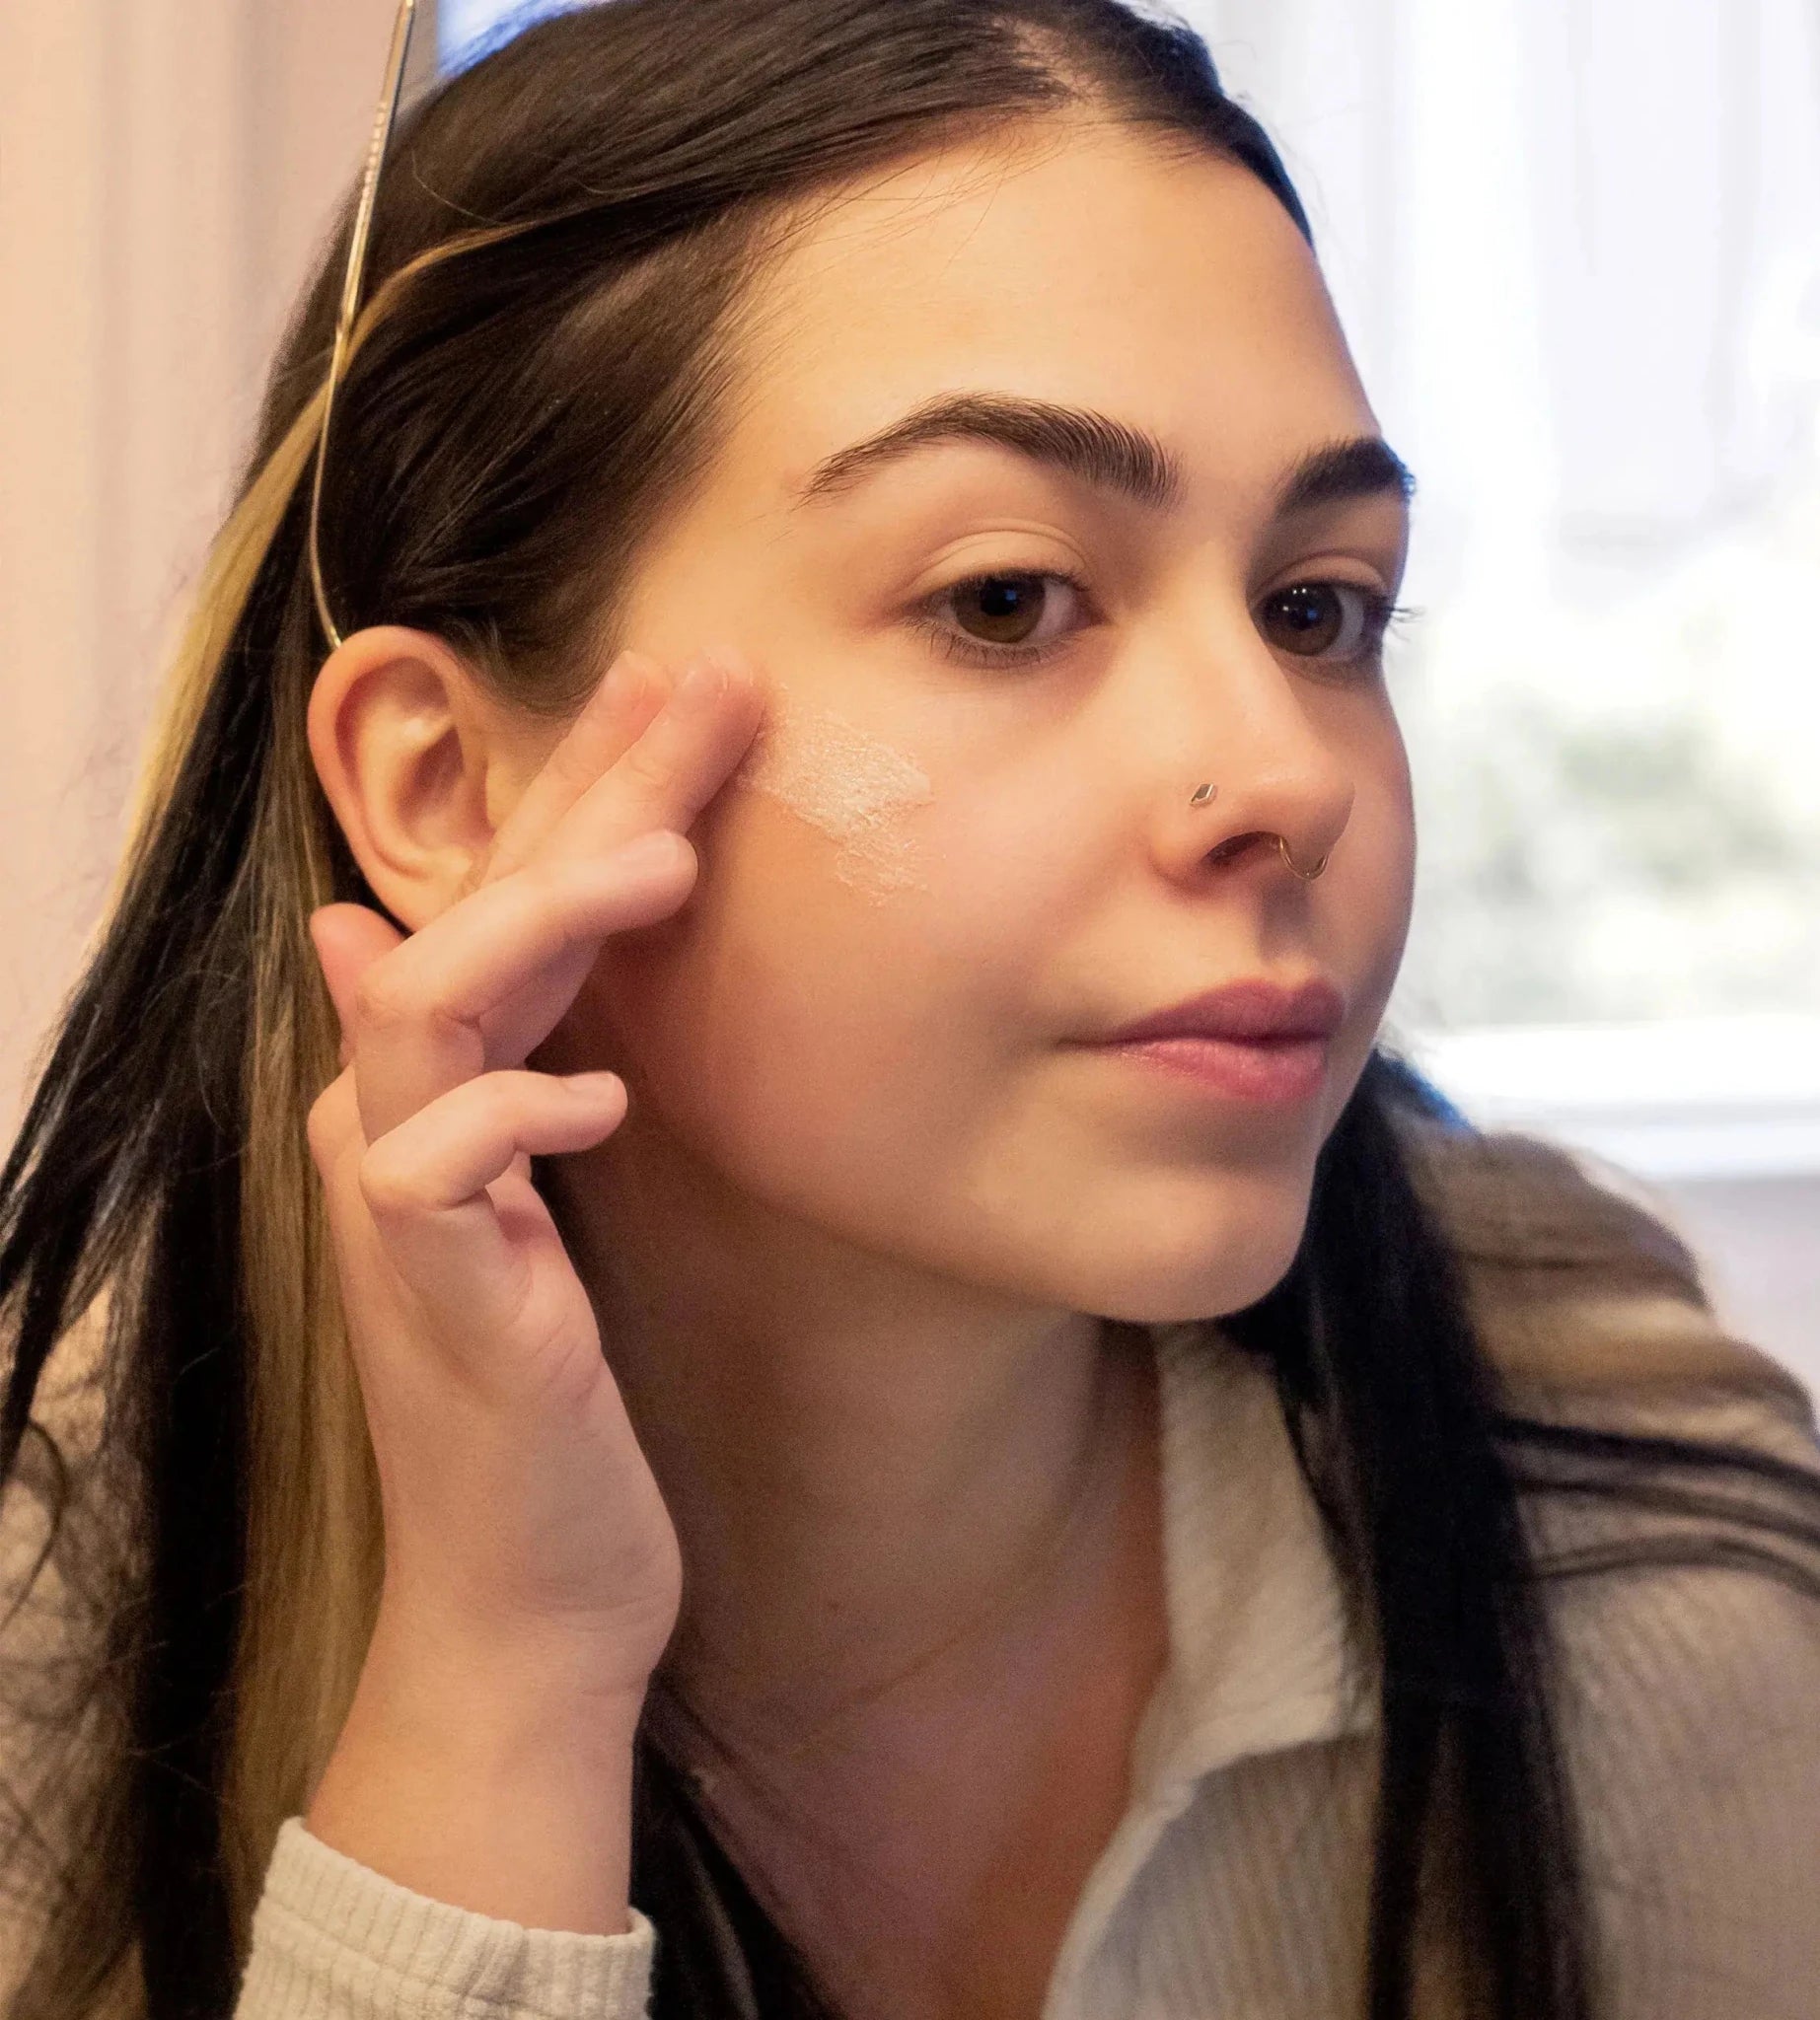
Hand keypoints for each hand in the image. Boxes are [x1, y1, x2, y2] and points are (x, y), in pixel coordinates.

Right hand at [300, 646, 762, 1930]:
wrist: (529, 1594)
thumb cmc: (556, 1400)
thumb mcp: (543, 1216)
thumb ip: (514, 1082)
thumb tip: (398, 946)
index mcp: (448, 1096)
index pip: (509, 901)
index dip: (586, 787)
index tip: (680, 689)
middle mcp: (404, 1127)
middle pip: (476, 913)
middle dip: (588, 791)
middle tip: (697, 681)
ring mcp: (407, 1212)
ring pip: (429, 1010)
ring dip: (541, 921)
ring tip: (667, 859)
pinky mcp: (437, 1303)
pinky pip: (437, 1174)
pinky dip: (518, 1115)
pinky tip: (607, 1099)